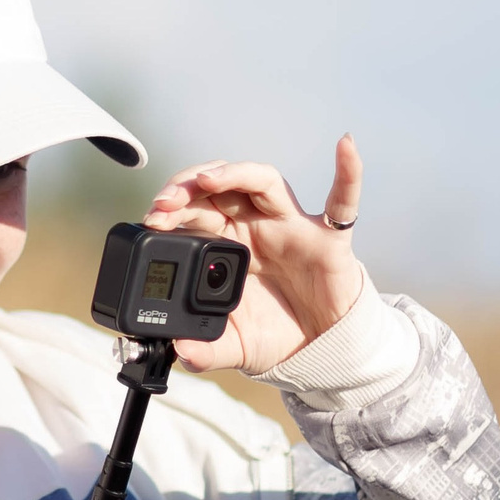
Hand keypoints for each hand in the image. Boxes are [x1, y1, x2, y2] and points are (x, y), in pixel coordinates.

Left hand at [141, 134, 365, 375]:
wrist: (321, 347)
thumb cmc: (279, 334)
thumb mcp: (235, 346)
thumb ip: (206, 352)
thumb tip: (179, 353)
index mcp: (230, 243)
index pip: (195, 210)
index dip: (171, 209)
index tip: (151, 219)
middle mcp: (256, 225)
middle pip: (219, 187)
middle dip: (186, 189)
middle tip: (162, 204)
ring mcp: (291, 226)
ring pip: (262, 180)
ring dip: (231, 173)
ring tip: (204, 180)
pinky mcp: (327, 238)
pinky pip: (342, 202)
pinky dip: (348, 172)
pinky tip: (345, 147)